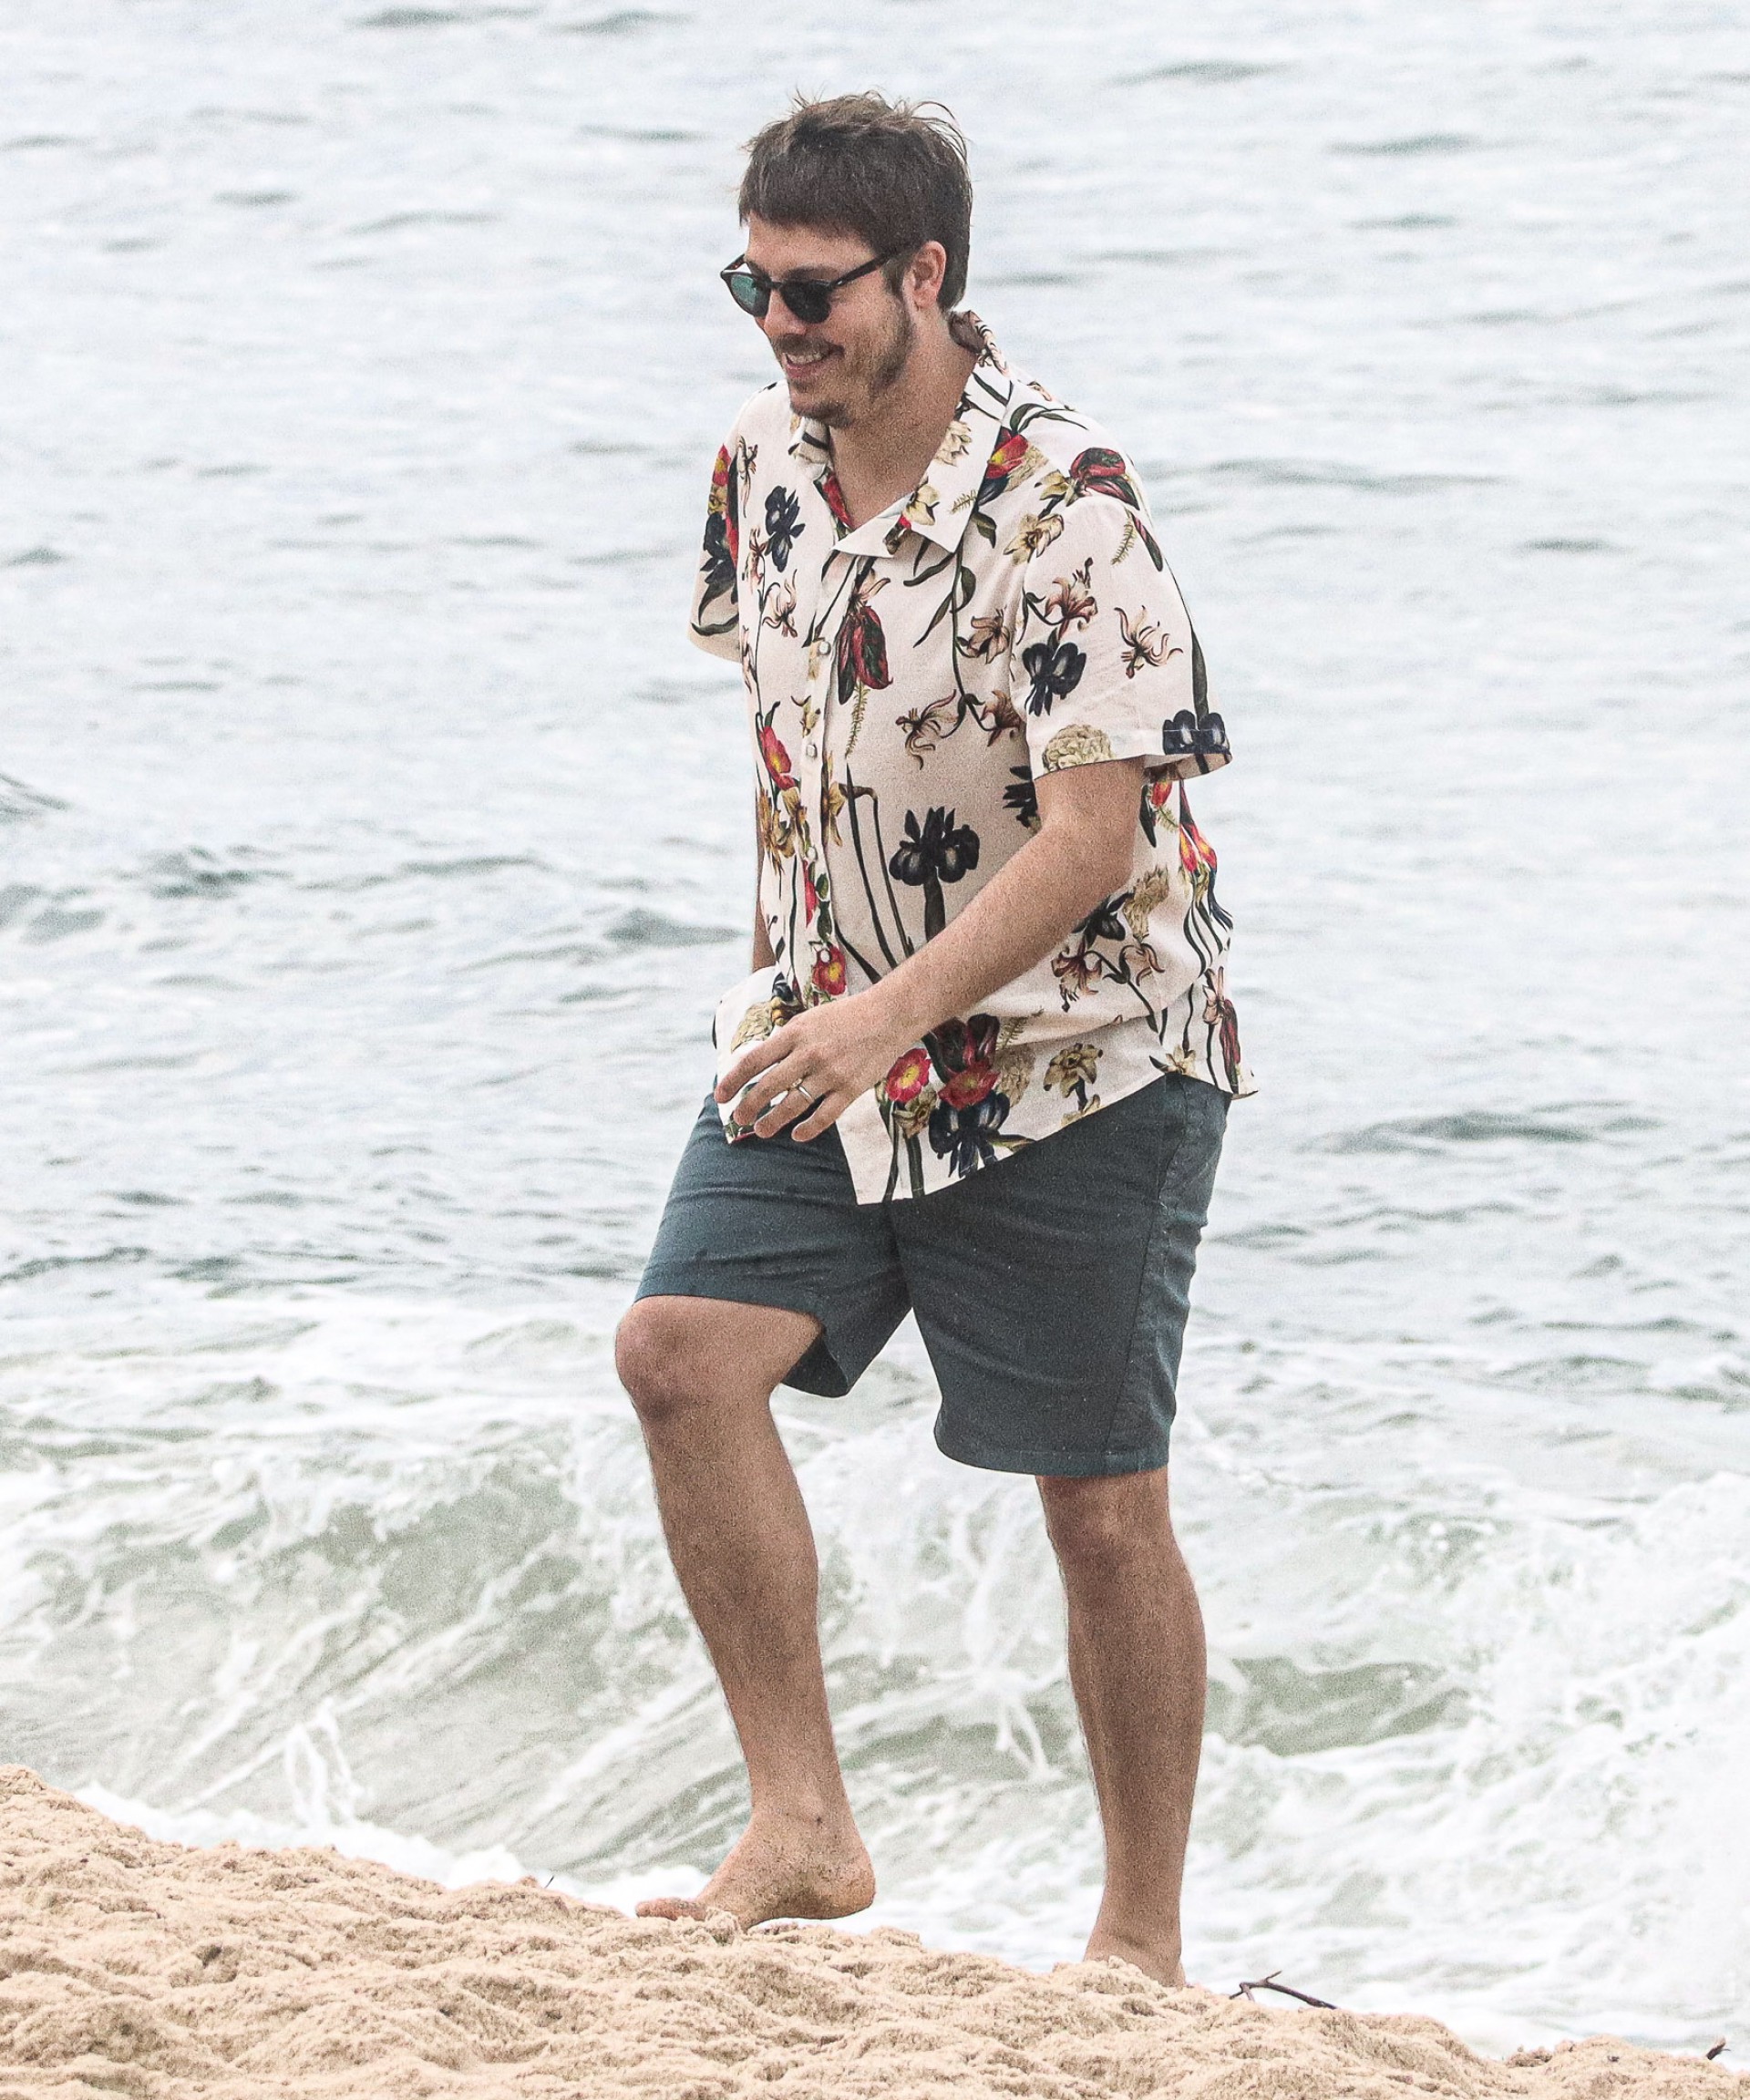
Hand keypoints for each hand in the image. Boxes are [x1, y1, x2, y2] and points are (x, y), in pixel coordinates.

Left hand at [716, 990, 918, 1141]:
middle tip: (738, 1119)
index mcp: (795, 1033)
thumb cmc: (846, 1016)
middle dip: (748, 1106)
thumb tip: (760, 1063)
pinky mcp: (850, 1088)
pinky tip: (796, 1135)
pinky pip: (824, 1115)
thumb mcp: (810, 1019)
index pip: (754, 1060)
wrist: (889, 1015)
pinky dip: (808, 1129)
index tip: (720, 1096)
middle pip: (769, 1086)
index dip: (734, 1080)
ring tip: (761, 1130)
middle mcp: (809, 1053)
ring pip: (793, 1104)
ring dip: (772, 1121)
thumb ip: (786, 1040)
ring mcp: (830, 1072)